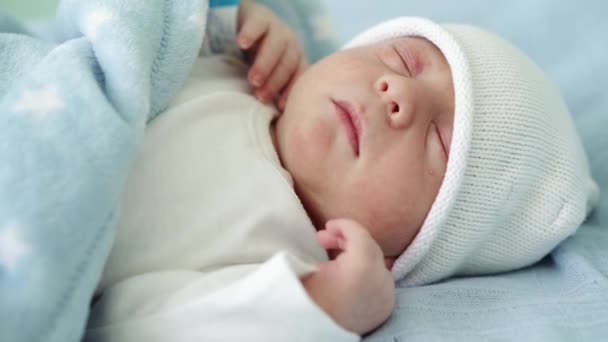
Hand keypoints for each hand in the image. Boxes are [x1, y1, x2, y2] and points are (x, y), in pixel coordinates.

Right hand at [237, 0, 307, 109]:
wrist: (249, 25)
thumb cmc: (259, 60)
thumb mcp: (268, 76)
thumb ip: (272, 93)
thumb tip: (273, 125)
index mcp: (296, 61)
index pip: (299, 78)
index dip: (290, 92)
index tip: (281, 108)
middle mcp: (291, 45)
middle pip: (288, 63)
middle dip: (275, 82)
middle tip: (260, 97)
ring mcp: (277, 30)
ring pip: (275, 46)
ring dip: (265, 64)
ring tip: (253, 79)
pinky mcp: (260, 17)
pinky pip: (258, 25)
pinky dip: (251, 33)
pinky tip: (241, 44)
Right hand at [302, 219, 395, 334]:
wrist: (315, 335)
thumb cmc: (307, 303)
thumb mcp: (310, 268)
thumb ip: (328, 246)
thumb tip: (330, 237)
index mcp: (362, 268)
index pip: (359, 234)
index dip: (343, 226)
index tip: (327, 226)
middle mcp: (381, 280)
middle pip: (369, 247)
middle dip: (346, 239)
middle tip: (323, 240)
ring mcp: (387, 295)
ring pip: (376, 262)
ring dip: (356, 255)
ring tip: (332, 260)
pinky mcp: (387, 307)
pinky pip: (379, 280)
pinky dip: (365, 271)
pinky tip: (346, 275)